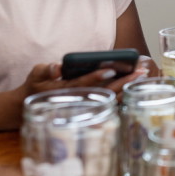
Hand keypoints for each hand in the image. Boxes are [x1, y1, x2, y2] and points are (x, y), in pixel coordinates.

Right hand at [17, 60, 149, 101]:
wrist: (31, 106)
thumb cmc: (35, 86)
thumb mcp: (35, 74)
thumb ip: (46, 70)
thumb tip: (57, 67)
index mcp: (65, 91)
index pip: (83, 83)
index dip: (96, 77)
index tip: (110, 69)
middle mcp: (79, 100)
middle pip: (104, 91)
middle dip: (123, 81)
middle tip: (140, 70)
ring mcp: (87, 106)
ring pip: (111, 98)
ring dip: (128, 87)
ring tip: (143, 75)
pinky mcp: (93, 107)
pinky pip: (112, 101)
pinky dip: (126, 93)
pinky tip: (138, 83)